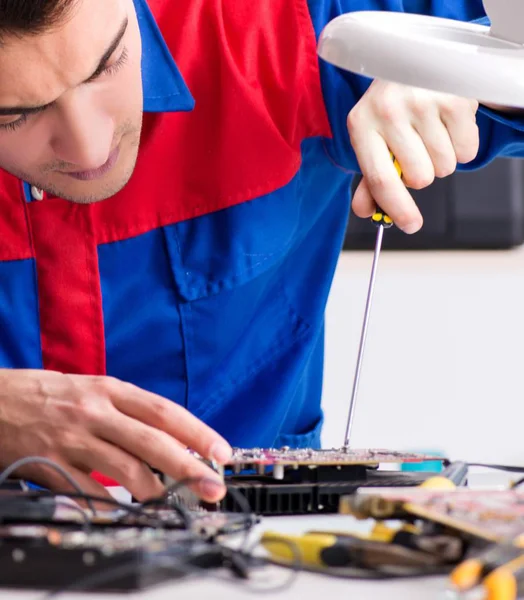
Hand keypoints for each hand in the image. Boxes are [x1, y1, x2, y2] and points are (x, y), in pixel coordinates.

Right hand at [0, 370, 230, 503]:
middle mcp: (95, 411)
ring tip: (174, 503)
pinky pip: (89, 493)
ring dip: (156, 491)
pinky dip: (112, 506)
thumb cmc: (46, 395)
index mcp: (109, 389)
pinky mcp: (50, 465)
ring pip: (126, 469)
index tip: (220, 452)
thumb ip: (126, 411)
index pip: (164, 411)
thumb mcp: (90, 388)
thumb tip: (167, 439)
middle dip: (189, 467)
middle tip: (213, 486)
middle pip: (153, 441)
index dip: (197, 432)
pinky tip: (127, 512)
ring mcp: (73, 439)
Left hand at [347, 81, 478, 232]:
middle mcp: (389, 110)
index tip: (410, 225)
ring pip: (444, 167)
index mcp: (361, 123)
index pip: (379, 178)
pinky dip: (461, 147)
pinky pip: (466, 151)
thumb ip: (370, 179)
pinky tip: (448, 125)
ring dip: (441, 160)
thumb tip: (367, 213)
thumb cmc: (392, 109)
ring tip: (431, 132)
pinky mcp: (455, 98)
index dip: (396, 207)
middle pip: (419, 178)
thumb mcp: (372, 138)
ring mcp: (423, 102)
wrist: (417, 61)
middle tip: (417, 149)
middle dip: (422, 173)